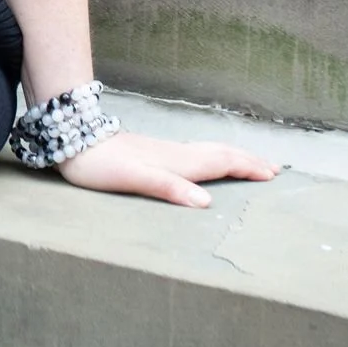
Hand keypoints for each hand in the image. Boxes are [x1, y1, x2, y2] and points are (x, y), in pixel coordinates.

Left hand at [57, 128, 279, 207]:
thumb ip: (169, 188)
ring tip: (249, 162)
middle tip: (273, 168)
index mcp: (177, 162)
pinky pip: (194, 154)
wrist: (74, 142)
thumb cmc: (101, 165)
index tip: (273, 174)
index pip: (221, 163)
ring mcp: (165, 152)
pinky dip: (211, 157)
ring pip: (208, 152)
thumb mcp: (135, 179)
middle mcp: (175, 154)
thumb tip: (205, 203)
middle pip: (220, 154)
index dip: (247, 168)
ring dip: (233, 156)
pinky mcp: (153, 153)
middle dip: (247, 160)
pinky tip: (204, 162)